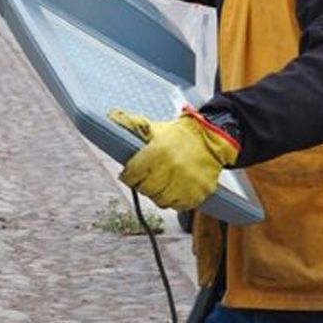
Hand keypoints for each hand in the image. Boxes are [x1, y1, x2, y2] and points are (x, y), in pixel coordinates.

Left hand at [110, 107, 239, 210]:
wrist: (211, 139)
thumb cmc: (178, 136)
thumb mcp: (153, 128)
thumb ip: (131, 124)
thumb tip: (110, 117)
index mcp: (158, 152)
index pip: (132, 175)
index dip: (129, 175)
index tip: (130, 174)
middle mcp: (172, 169)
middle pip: (146, 190)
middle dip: (143, 184)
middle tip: (148, 177)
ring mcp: (186, 184)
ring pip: (161, 200)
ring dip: (159, 193)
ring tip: (163, 181)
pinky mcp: (197, 194)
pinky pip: (178, 206)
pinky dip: (175, 199)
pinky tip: (175, 187)